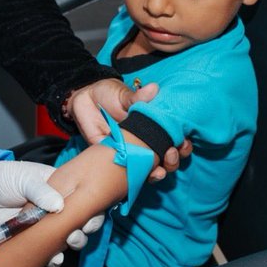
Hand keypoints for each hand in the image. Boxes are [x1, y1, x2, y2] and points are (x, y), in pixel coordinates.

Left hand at [0, 161, 103, 266]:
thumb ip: (41, 191)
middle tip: (75, 234)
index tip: (88, 220)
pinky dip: (54, 257)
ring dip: (72, 244)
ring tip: (67, 244)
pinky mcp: (36, 238)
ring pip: (69, 237)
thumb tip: (58, 205)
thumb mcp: (25, 179)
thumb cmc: (5, 178)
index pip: (85, 199)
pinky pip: (50, 250)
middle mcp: (59, 206)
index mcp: (62, 187)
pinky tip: (54, 258)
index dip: (91, 210)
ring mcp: (48, 223)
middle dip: (83, 230)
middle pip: (81, 221)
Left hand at [65, 79, 192, 180]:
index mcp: (154, 127)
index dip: (182, 145)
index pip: (175, 140)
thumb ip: (138, 97)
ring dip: (159, 173)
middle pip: (167, 159)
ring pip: (151, 170)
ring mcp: (132, 153)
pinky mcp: (116, 159)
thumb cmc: (109, 95)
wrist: (84, 100)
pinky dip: (137, 177)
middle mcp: (146, 143)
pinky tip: (141, 175)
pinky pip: (128, 173)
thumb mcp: (124, 95)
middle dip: (173, 161)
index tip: (183, 142)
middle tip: (170, 153)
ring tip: (158, 170)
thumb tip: (154, 88)